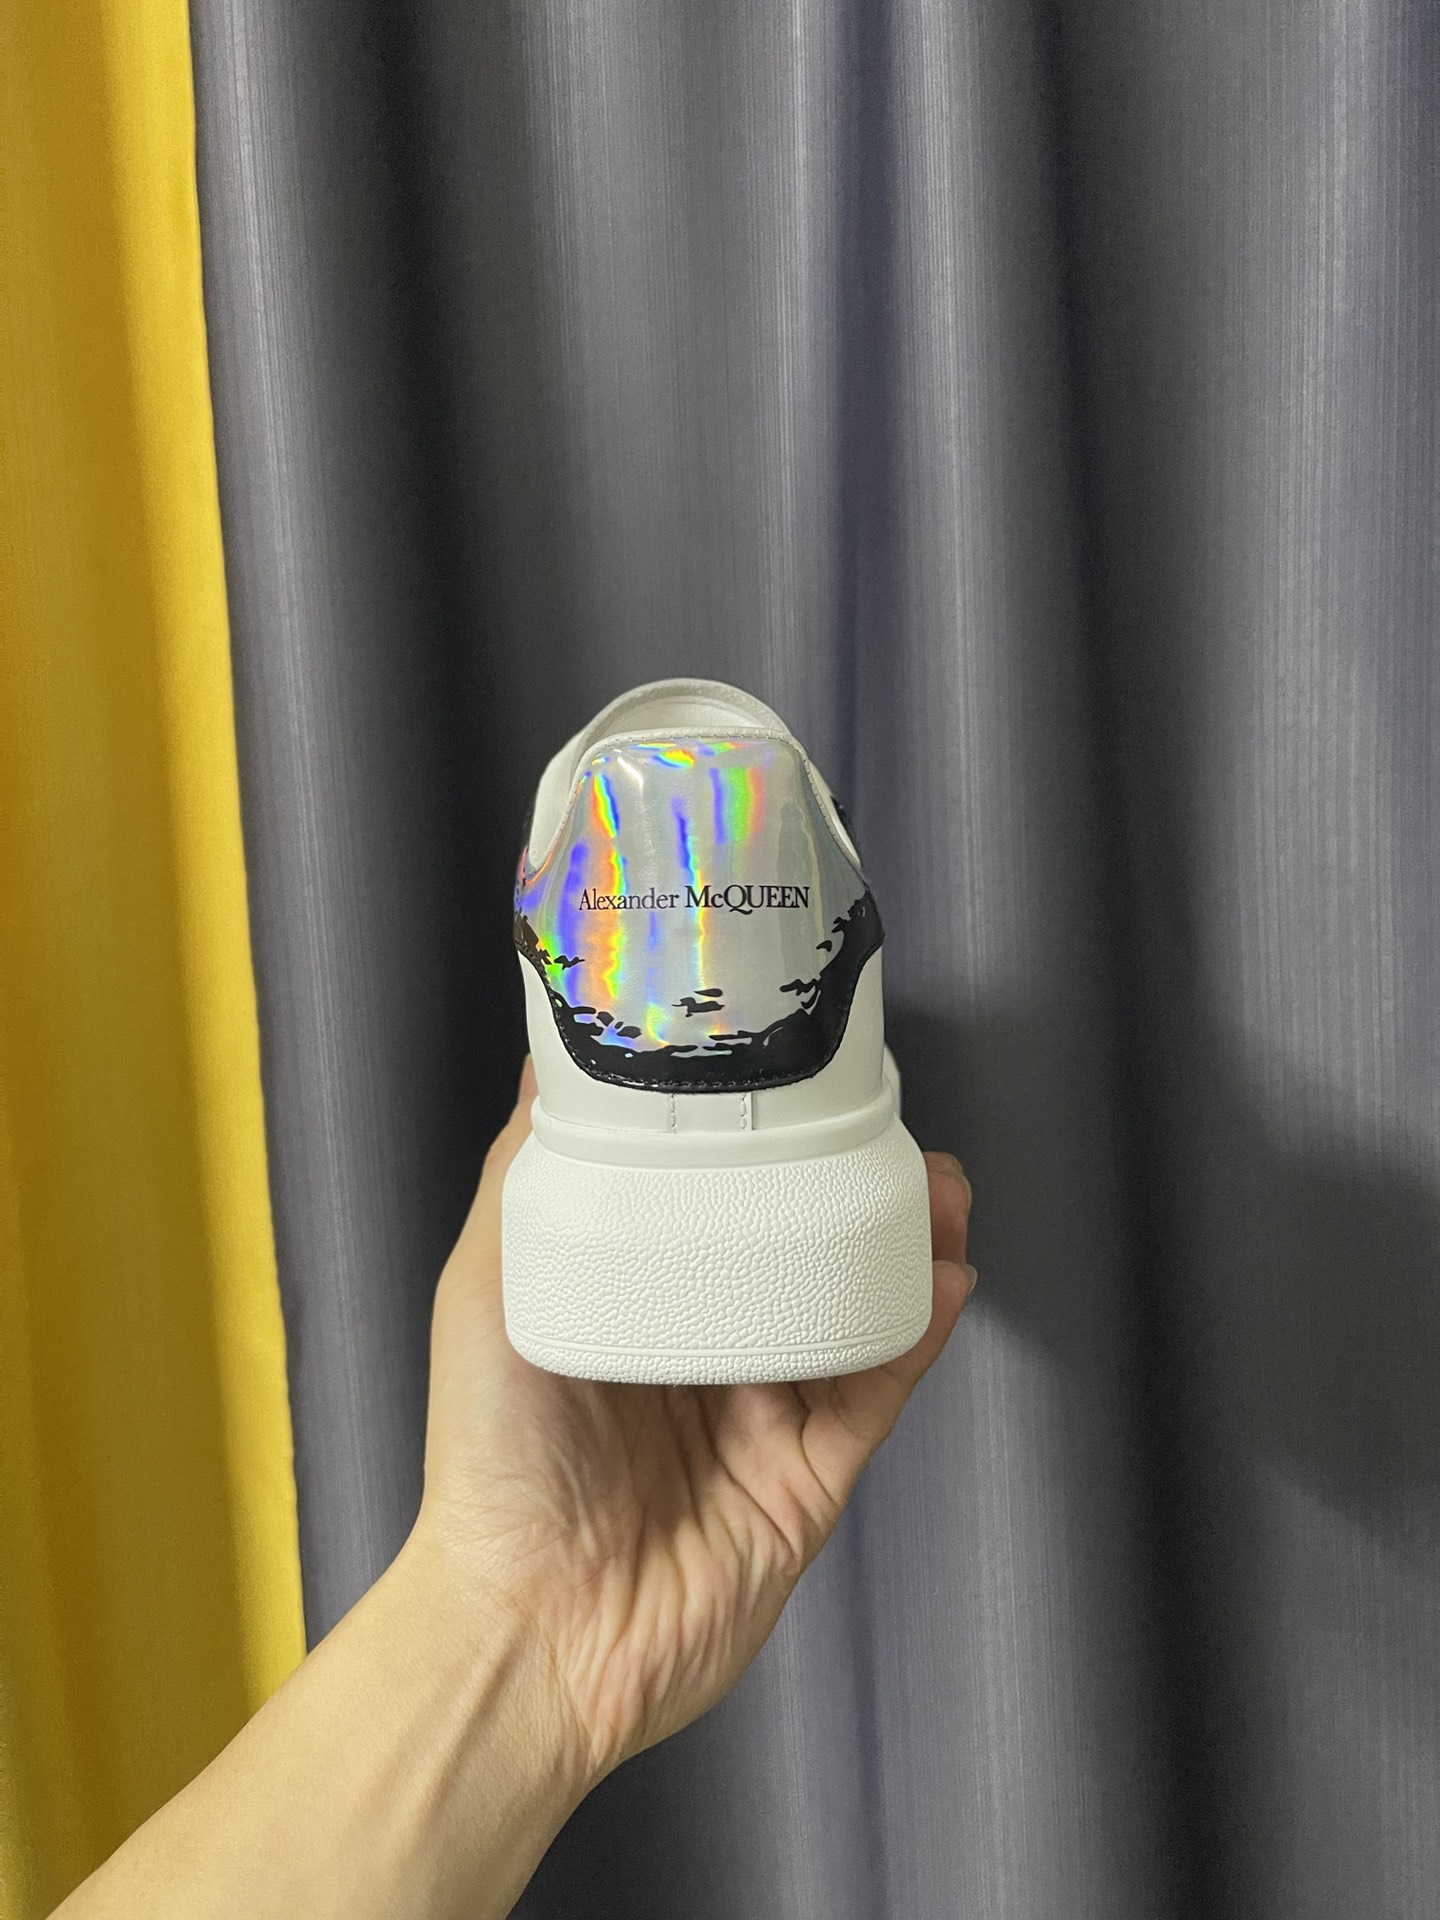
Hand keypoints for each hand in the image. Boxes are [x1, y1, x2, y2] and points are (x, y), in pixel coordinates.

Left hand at [416, 1059, 975, 1785]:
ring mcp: (760, 1423)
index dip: (768, 1156)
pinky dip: (914, 1339)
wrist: (526, 1629)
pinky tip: (942, 1282)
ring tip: (936, 1193)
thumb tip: (548, 1068)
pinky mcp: (805, 1484)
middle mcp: (703, 1360)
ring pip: (850, 1316)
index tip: (804, 1094)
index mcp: (634, 1310)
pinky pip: (873, 1396)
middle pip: (797, 1258)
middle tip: (892, 1138)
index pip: (716, 1214)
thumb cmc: (489, 1463)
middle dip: (853, 1195)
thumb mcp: (488, 1291)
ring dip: (902, 1252)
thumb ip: (520, 1181)